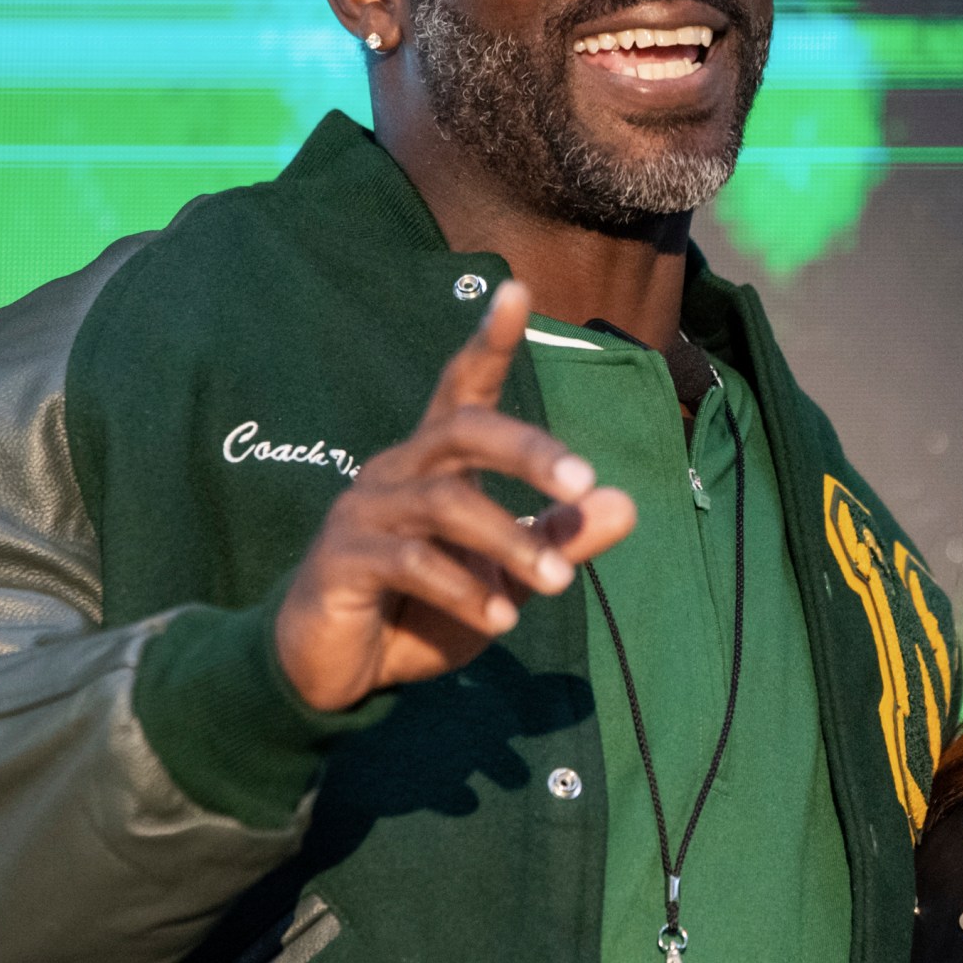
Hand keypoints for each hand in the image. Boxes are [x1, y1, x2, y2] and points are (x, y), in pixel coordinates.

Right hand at [274, 282, 637, 710]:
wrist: (336, 674)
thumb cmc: (421, 612)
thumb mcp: (504, 579)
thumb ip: (556, 540)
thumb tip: (627, 504)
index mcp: (435, 463)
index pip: (462, 387)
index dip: (488, 340)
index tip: (516, 288)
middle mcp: (397, 471)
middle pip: (464, 430)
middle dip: (529, 450)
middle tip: (584, 483)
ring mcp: (364, 511)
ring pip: (446, 503)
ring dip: (510, 542)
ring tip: (559, 585)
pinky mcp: (341, 559)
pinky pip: (411, 561)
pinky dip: (464, 590)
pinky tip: (499, 620)